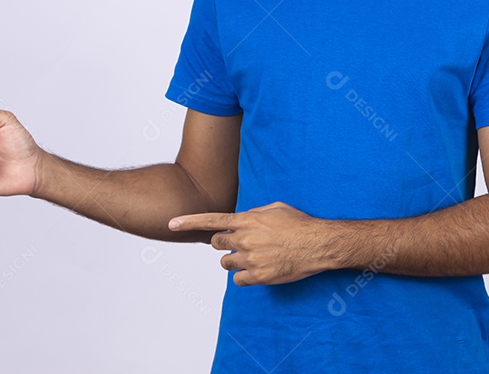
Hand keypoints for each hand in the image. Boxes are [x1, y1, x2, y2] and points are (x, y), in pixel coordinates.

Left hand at [168, 202, 332, 285]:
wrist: (317, 244)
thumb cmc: (300, 224)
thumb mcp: (275, 208)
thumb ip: (253, 212)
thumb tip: (242, 218)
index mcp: (247, 220)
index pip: (210, 221)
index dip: (188, 222)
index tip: (171, 223)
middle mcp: (245, 239)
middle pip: (217, 244)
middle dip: (222, 243)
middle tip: (238, 243)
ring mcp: (250, 259)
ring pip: (225, 263)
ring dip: (233, 260)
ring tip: (252, 256)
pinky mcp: (258, 276)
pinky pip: (238, 280)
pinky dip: (243, 276)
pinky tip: (256, 269)